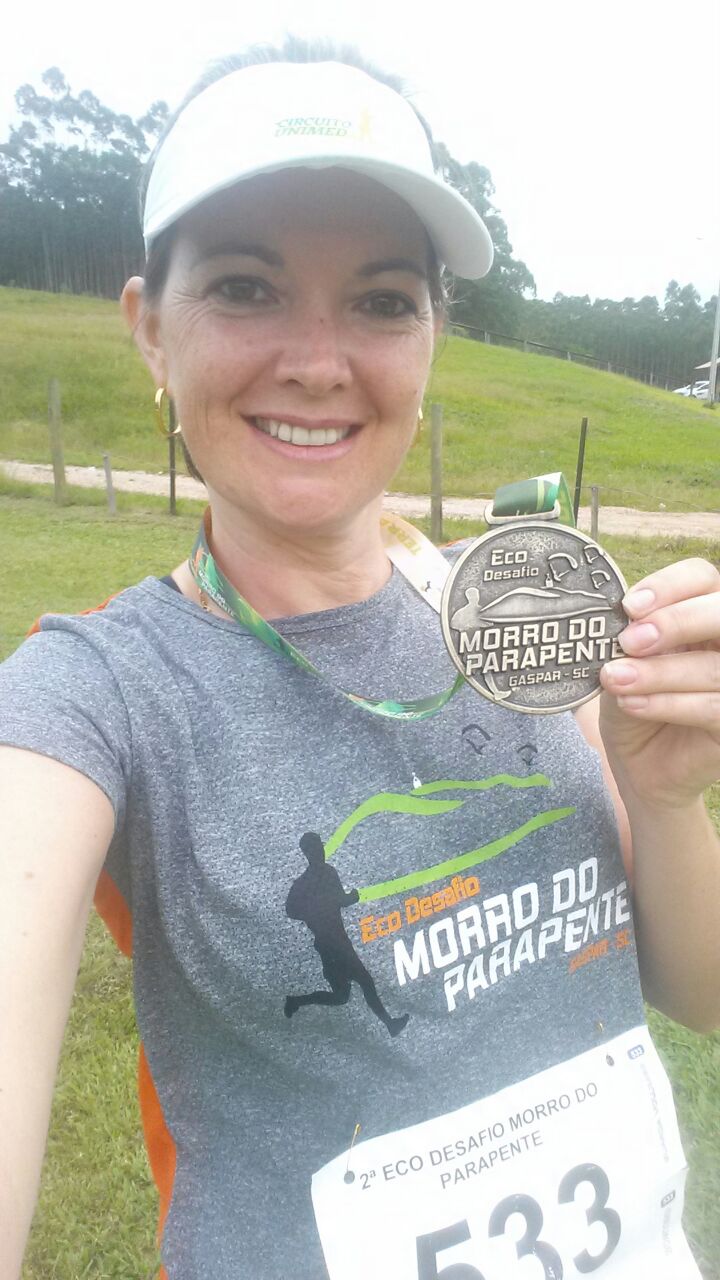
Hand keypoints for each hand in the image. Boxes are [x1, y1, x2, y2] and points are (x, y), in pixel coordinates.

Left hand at [599, 557, 719, 808]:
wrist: (639, 763)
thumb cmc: (633, 701)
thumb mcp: (622, 663)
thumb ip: (625, 639)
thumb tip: (617, 620)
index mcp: (700, 613)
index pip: (700, 577)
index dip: (669, 585)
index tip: (629, 606)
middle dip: (677, 621)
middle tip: (631, 640)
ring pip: (715, 667)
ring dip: (660, 672)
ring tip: (617, 680)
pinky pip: (713, 708)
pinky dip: (669, 704)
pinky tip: (633, 704)